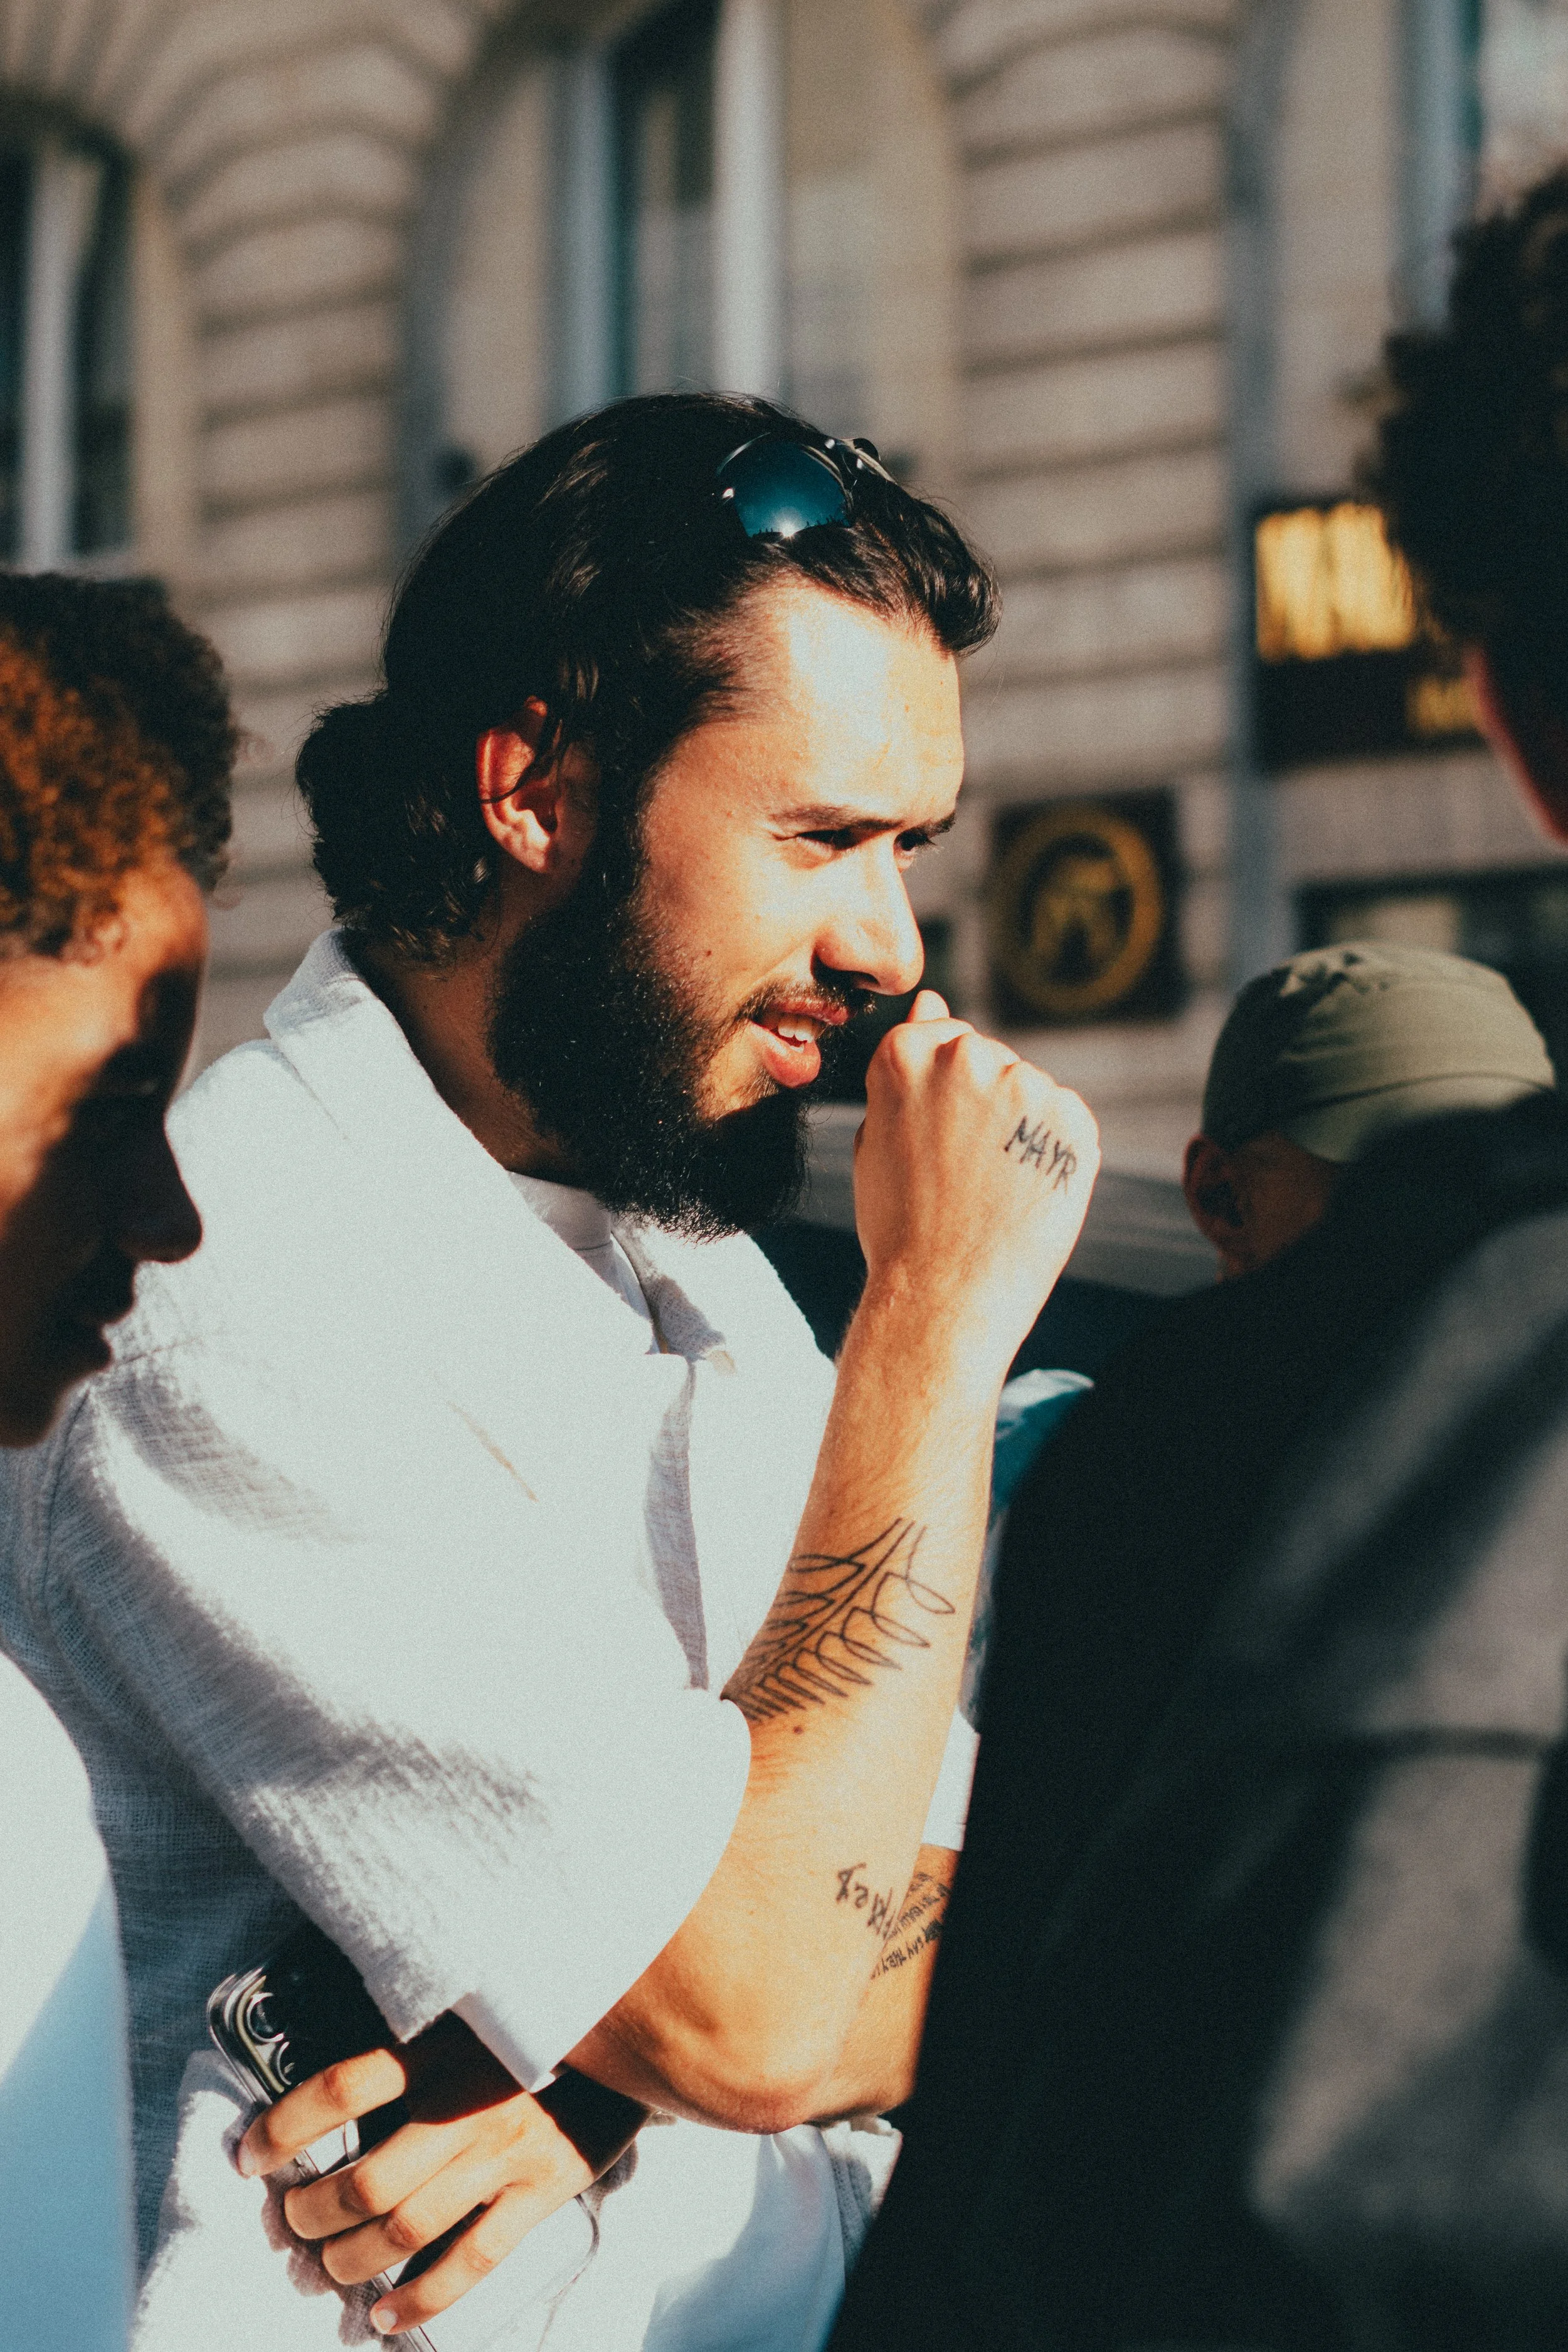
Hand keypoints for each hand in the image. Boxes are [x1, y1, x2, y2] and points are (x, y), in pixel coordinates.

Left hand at [238, 2015, 645, 2336]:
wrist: (638, 2034)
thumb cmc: (536, 2019)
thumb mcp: (473, 2004)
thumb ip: (416, 2026)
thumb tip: (338, 2063)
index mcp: (441, 2046)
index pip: (340, 2087)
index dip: (283, 2128)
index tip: (249, 2156)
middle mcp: (465, 2103)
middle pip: (363, 2181)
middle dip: (310, 2216)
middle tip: (291, 2224)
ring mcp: (504, 2152)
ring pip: (403, 2230)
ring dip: (349, 2263)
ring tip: (326, 2268)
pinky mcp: (542, 2190)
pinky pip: (469, 2262)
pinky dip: (418, 2301)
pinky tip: (385, 2318)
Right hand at [854, 990, 1098, 1373]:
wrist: (943, 1295)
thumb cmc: (900, 1224)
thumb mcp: (878, 1134)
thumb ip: (906, 1064)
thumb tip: (932, 1000)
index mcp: (906, 1053)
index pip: (941, 1034)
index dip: (943, 1092)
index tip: (938, 1136)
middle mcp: (967, 1056)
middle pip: (988, 1060)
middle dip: (983, 1104)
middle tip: (962, 1172)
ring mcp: (1025, 1085)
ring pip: (1029, 1094)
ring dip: (1020, 1130)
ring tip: (992, 1190)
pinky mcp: (1074, 1119)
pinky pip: (1066, 1124)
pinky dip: (1055, 1154)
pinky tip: (1025, 1194)